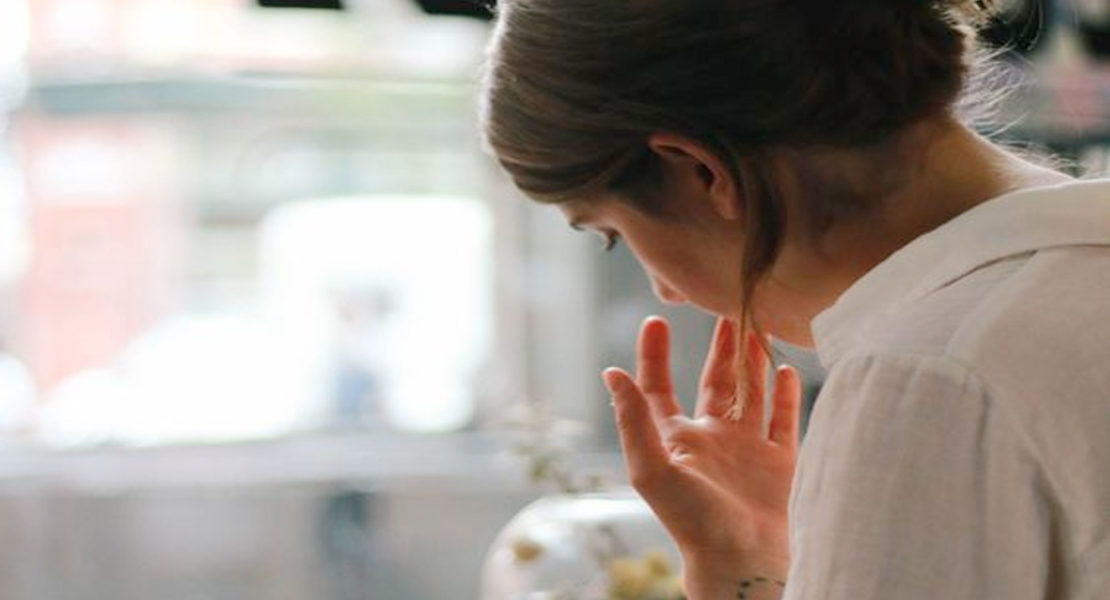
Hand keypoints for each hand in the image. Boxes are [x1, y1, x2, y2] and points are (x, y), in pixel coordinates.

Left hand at [602, 316, 801, 581]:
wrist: (742, 558)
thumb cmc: (691, 519)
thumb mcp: (652, 468)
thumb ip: (633, 420)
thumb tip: (612, 374)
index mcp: (677, 439)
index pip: (660, 387)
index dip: (655, 356)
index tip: (655, 321)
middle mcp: (711, 439)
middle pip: (714, 382)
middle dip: (719, 348)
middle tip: (725, 309)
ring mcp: (746, 449)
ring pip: (750, 394)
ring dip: (753, 363)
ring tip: (758, 329)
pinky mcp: (779, 462)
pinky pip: (783, 420)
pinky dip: (786, 395)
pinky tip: (787, 371)